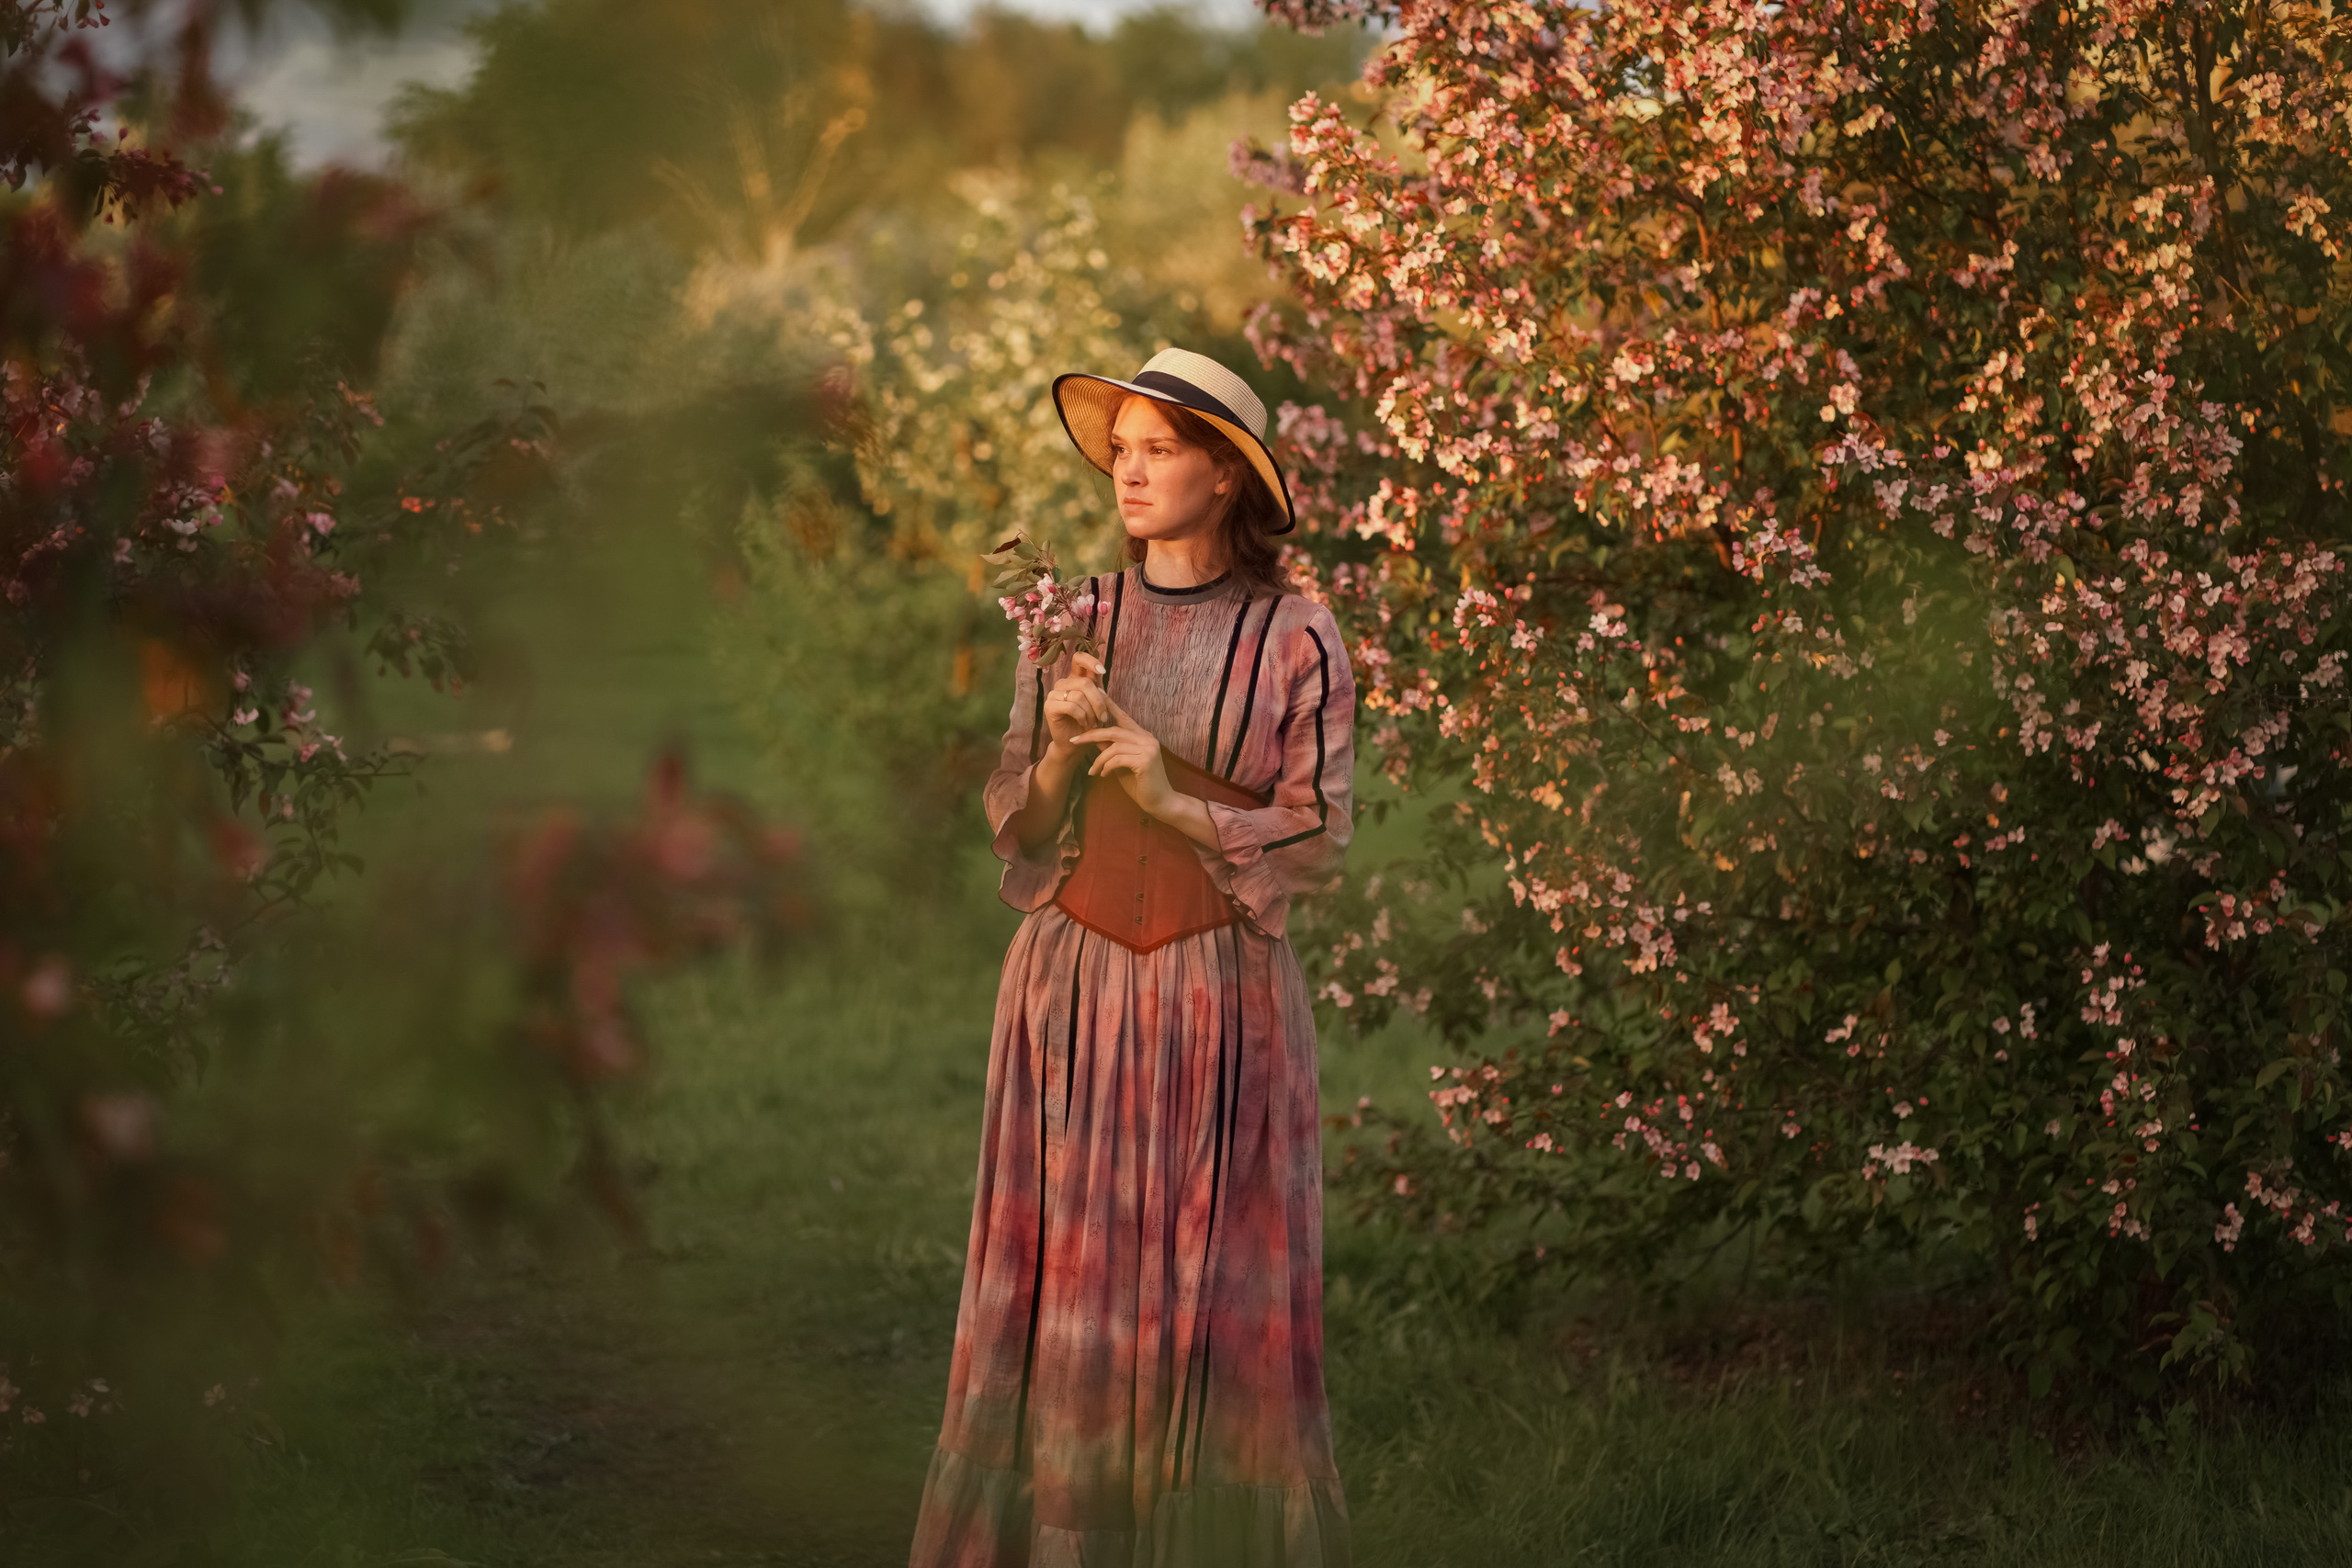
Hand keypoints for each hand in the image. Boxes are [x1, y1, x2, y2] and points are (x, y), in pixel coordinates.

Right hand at [1041, 652, 1113, 754]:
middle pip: (1084, 683)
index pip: (1079, 658)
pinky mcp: (1049, 706)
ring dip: (1090, 712)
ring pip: (1079, 696)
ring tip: (1092, 723)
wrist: (1075, 743)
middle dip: (1098, 701)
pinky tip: (1083, 724)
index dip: (1090, 661)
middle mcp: (1063, 683)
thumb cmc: (1088, 722)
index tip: (1102, 671)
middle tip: (1103, 717)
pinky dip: (1082, 717)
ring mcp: (1054, 694)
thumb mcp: (1097, 703)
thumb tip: (1100, 672)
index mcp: (1075, 678)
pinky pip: (1071, 706)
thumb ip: (1098, 687)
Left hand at [1073, 696, 1174, 816]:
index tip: (1095, 698)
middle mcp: (1147, 739)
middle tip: (1074, 741)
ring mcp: (1148, 749)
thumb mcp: (1121, 764)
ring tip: (1092, 771)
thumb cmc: (1140, 783)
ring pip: (1114, 747)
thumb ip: (1111, 749)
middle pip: (1114, 731)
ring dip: (1099, 760)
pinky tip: (1103, 775)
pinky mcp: (1146, 761)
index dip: (1109, 706)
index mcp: (1143, 736)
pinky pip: (1118, 760)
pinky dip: (1106, 767)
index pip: (1124, 717)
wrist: (1160, 802)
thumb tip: (1095, 738)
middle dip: (1091, 735)